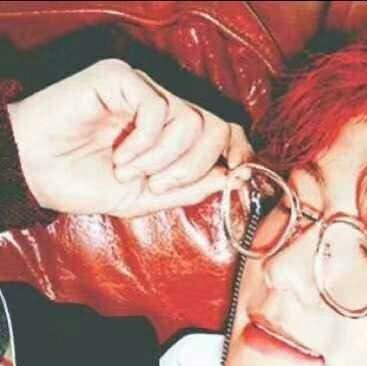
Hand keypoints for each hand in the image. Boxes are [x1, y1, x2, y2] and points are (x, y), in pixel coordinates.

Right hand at [7, 59, 252, 217]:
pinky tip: (120, 154)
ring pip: (191, 121)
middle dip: (195, 167)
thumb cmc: (88, 183)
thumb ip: (191, 188)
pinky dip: (144, 142)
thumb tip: (235, 177)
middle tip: (158, 185)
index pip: (225, 131)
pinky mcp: (121, 78)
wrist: (36, 173)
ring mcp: (144, 89)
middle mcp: (165, 107)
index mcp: (174, 134)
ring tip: (129, 170)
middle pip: (216, 127)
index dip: (241, 151)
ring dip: (164, 159)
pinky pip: (158, 109)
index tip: (241, 175)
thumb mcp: (148, 197)